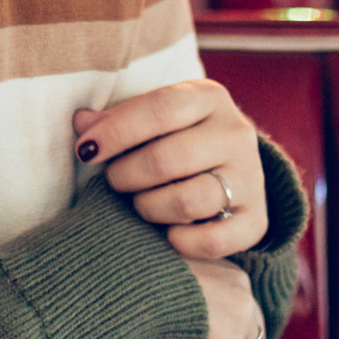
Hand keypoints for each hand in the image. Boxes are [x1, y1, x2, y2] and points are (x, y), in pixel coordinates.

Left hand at [73, 79, 267, 258]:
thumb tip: (81, 121)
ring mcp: (251, 177)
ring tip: (140, 203)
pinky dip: (181, 241)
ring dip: (149, 207)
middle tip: (114, 181)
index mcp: (208, 97)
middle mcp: (236, 133)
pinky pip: (213, 240)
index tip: (86, 151)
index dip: (116, 131)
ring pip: (189, 200)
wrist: (230, 170)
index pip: (159, 108)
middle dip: (126, 175)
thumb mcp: (151, 119)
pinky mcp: (257, 220)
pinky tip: (168, 232)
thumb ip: (117, 120)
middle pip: (168, 158)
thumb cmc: (174, 138)